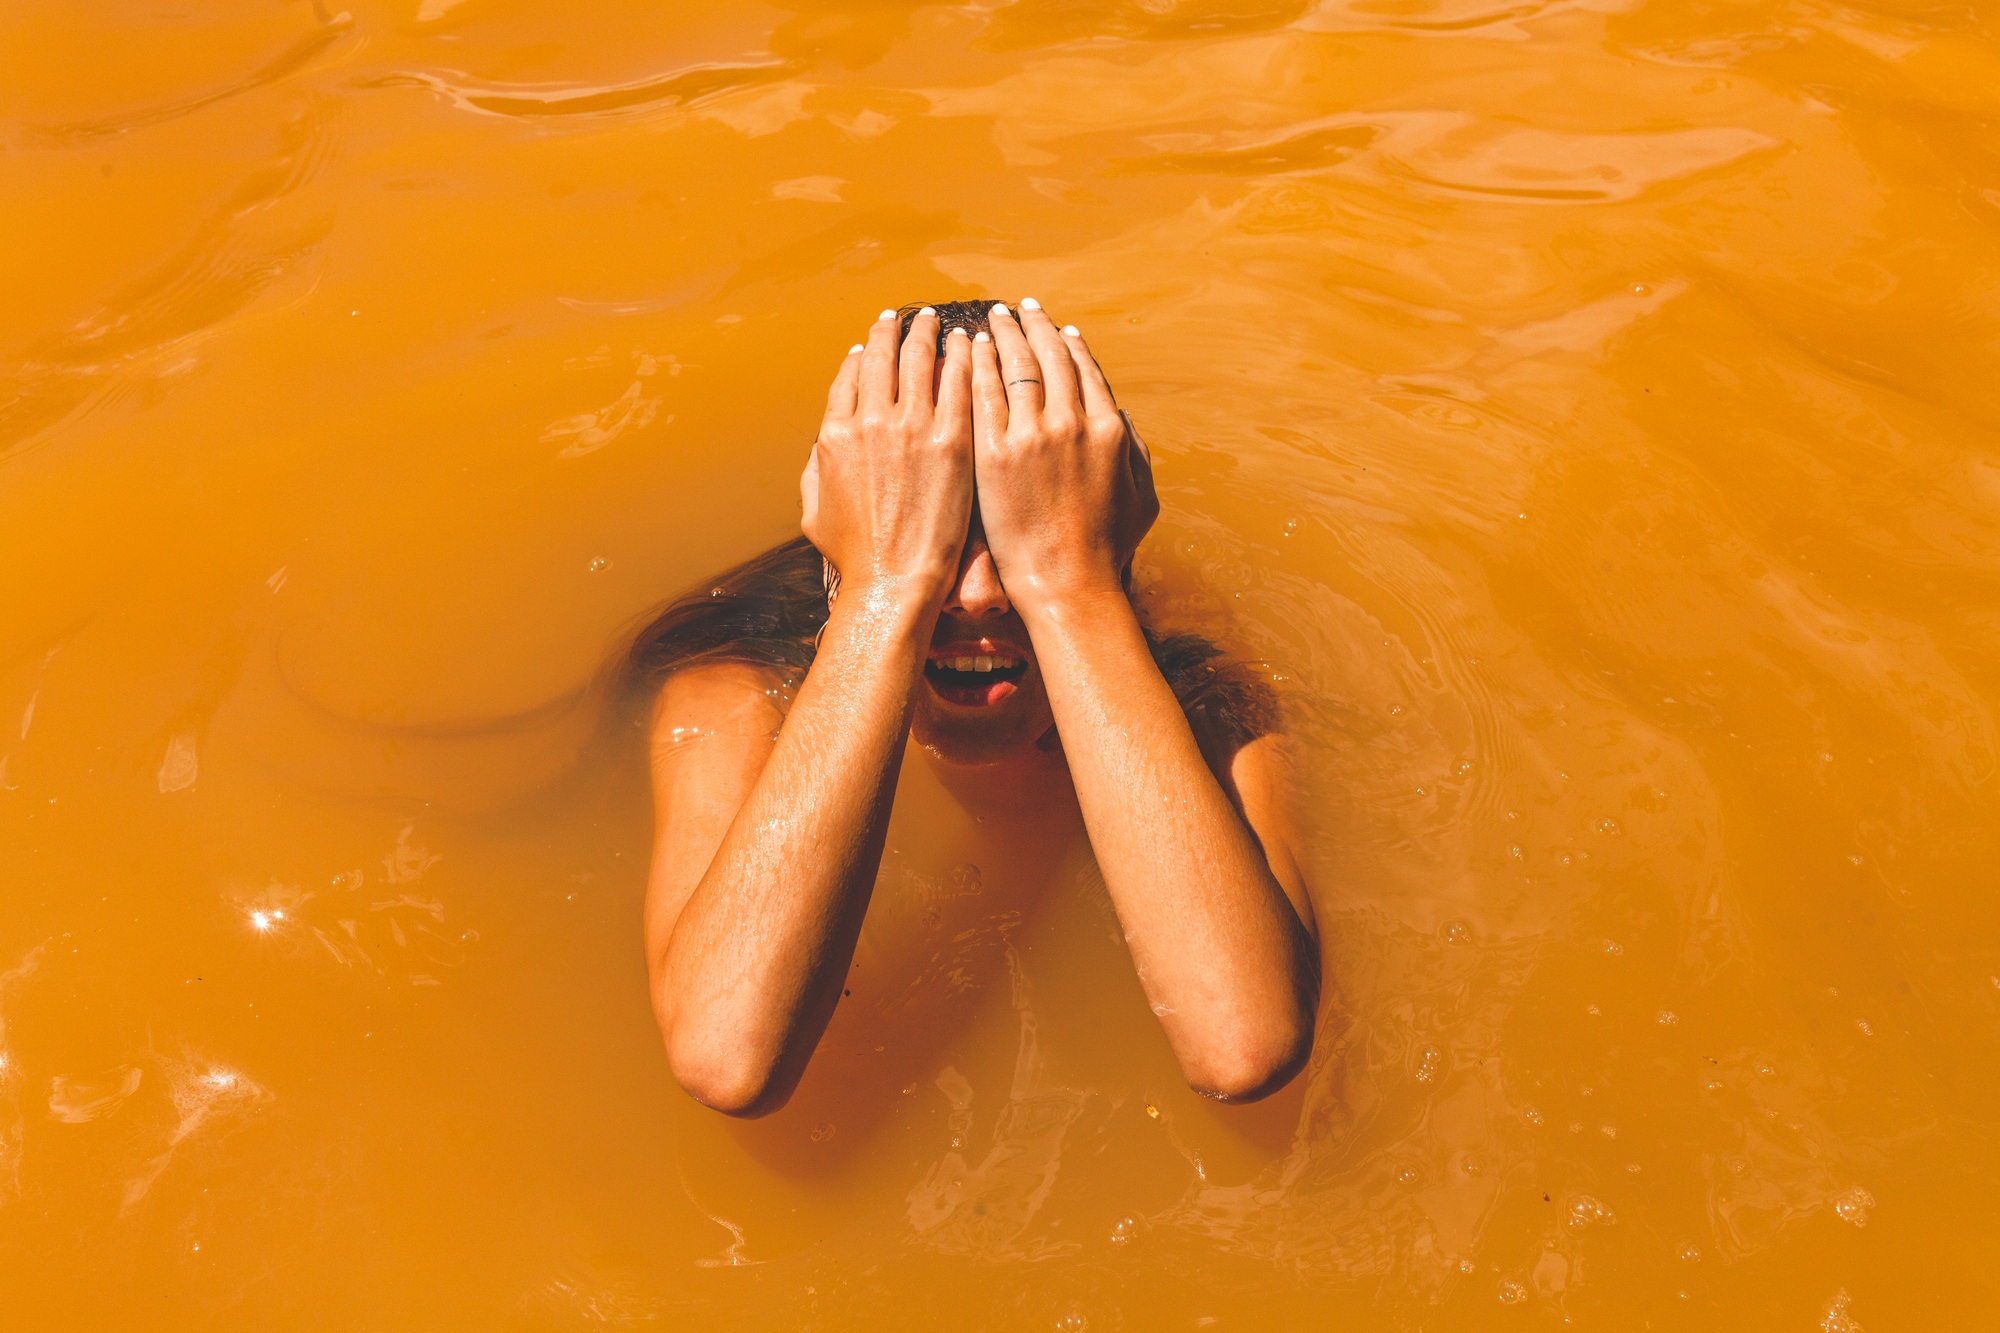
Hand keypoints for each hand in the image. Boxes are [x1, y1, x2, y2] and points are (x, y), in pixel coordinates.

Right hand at [801, 308, 974, 605]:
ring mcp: (912, 427)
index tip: (870, 344)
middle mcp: (870, 422)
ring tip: (937, 322)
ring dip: (928, 333)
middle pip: (882, 358)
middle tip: (905, 318)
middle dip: (893, 331)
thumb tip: (820, 446)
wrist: (895, 580)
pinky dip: (963, 357)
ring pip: (921, 360)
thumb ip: (813, 469)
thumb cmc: (855, 557)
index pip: (849, 378)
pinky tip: (970, 345)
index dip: (861, 356)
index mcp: (835, 435)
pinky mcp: (952, 439)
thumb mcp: (813, 511)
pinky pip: (959, 382)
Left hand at [969, 301, 1158, 613]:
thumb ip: (1136, 452)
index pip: (1085, 369)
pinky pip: (980, 393)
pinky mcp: (992, 454)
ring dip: (1001, 334)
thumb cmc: (1106, 552)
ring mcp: (1031, 435)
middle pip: (1048, 357)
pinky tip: (966, 350)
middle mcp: (1072, 422)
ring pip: (1013, 366)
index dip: (1069, 343)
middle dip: (1032, 326)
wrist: (1066, 587)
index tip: (1057, 327)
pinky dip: (974, 365)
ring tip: (990, 319)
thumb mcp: (1142, 499)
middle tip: (1017, 309)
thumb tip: (1123, 418)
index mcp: (1109, 429)